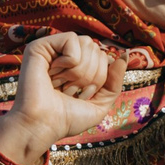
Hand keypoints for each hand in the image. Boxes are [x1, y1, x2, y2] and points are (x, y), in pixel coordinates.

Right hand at [0, 32, 128, 164]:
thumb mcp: (100, 103)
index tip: (81, 95)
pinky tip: (54, 72)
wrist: (42, 126)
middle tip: (70, 90)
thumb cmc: (66, 119)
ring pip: (87, 43)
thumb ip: (115, 80)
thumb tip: (124, 55)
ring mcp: (52, 50)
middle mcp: (65, 56)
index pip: (104, 57)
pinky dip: (70, 60)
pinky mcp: (40, 46)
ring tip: (62, 84)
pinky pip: (72, 39)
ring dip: (80, 70)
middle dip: (91, 75)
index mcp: (77, 67)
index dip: (100, 78)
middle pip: (97, 49)